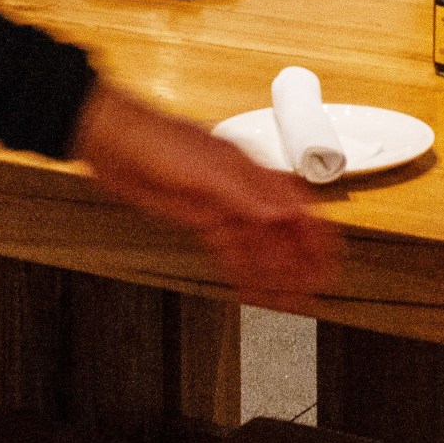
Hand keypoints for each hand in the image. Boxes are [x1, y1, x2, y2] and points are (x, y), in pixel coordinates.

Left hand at [70, 85, 335, 305]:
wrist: (113, 140)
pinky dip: (243, 271)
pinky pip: (230, 251)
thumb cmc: (155, 140)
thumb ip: (245, 193)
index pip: (297, 208)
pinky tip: (249, 289)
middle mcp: (241, 190)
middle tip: (310, 294)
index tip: (329, 265)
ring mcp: (220, 205)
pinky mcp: (198, 219)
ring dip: (273, 274)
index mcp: (251, 172)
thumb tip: (280, 213)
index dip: (317, 238)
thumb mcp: (205, 168)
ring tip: (284, 302)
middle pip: (281, 232)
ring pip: (258, 246)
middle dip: (298, 263)